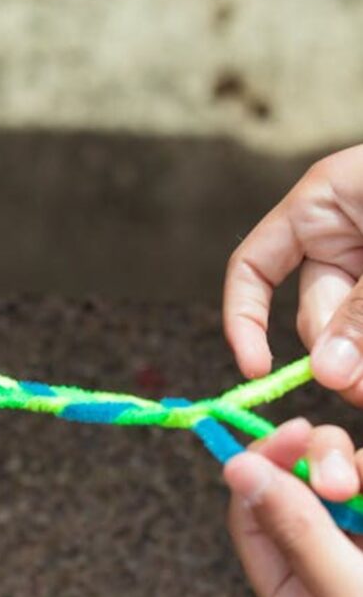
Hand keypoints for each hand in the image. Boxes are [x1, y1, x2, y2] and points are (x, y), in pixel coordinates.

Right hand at [224, 146, 362, 404]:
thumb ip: (361, 308)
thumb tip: (328, 374)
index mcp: (319, 207)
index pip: (252, 267)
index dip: (245, 319)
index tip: (258, 370)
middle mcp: (339, 237)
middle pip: (313, 315)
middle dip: (335, 355)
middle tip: (359, 390)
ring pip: (349, 330)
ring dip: (360, 360)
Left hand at [225, 418, 362, 596]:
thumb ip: (299, 536)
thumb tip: (236, 469)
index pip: (254, 520)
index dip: (264, 467)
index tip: (292, 433)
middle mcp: (335, 575)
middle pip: (304, 490)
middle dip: (326, 465)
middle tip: (350, 478)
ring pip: (353, 483)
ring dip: (360, 469)